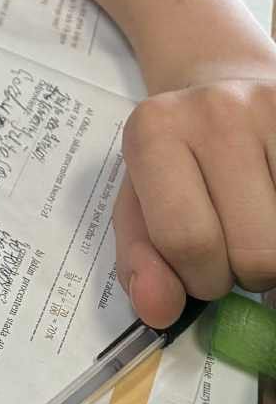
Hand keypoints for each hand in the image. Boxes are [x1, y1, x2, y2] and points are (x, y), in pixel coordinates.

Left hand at [113, 70, 275, 326]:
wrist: (222, 93)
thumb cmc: (178, 163)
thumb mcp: (140, 205)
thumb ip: (140, 262)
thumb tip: (159, 310)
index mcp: (154, 129)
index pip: (187, 241)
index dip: (199, 277)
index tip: (199, 267)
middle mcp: (217, 110)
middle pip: (257, 253)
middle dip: (244, 271)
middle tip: (233, 242)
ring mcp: (274, 111)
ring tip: (256, 224)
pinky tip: (273, 208)